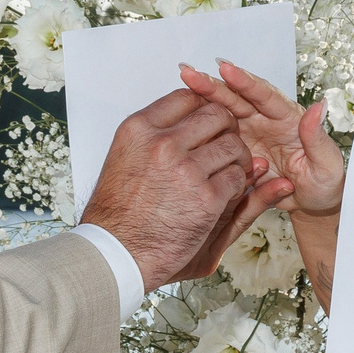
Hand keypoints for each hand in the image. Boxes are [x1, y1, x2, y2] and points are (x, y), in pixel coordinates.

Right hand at [81, 88, 288, 289]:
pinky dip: (236, 188)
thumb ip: (157, 133)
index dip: (204, 111)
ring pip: (234, 145)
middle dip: (226, 131)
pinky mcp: (206, 198)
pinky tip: (221, 199)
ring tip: (223, 177)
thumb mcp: (127, 156)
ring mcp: (186, 170)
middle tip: (222, 152)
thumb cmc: (118, 212)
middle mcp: (162, 143)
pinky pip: (238, 179)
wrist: (115, 254)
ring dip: (236, 161)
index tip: (207, 129)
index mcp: (139, 129)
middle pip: (216, 115)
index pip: (187, 98)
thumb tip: (194, 113)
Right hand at [178, 61, 344, 217]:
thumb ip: (318, 137)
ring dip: (202, 98)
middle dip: (214, 84)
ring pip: (222, 112)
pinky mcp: (236, 150)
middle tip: (190, 73)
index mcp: (287, 118)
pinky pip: (217, 136)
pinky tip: (181, 114)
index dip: (245, 82)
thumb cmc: (324, 183)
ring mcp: (248, 134)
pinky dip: (201, 124)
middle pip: (236, 98)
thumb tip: (318, 107)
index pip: (264, 96)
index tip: (226, 69)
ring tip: (183, 82)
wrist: (310, 204)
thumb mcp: (327, 164)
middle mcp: (265, 121)